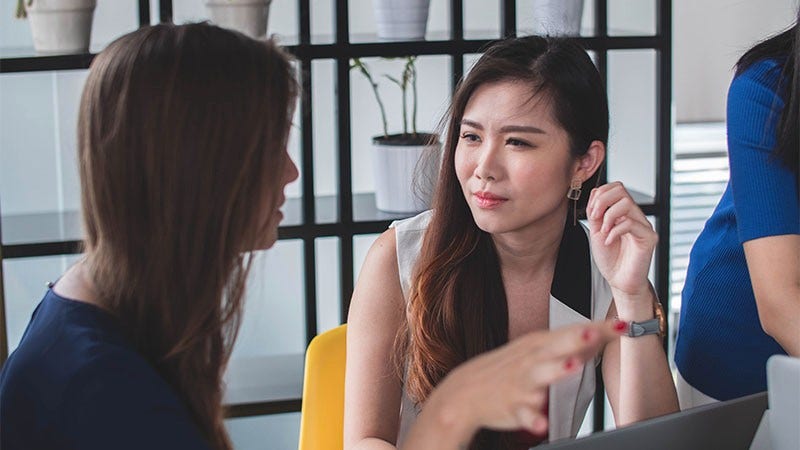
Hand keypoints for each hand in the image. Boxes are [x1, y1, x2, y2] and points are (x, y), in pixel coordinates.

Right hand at [421, 321, 624, 440]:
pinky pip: (524, 414)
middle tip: (595, 331)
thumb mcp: (535, 351)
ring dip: (556, 370)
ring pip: (540, 376)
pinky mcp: (512, 406)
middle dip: (575, 338)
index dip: (600, 328)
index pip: (573, 332)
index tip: (624, 324)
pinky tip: (541, 423)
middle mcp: (531, 359)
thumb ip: (568, 345)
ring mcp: (522, 383)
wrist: (466, 391)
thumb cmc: (506, 369)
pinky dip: (532, 419)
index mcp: (539, 344)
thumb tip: (601, 335)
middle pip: (557, 346)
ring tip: (572, 366)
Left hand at [586, 182, 656, 298]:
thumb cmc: (610, 259)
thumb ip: (596, 213)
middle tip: (595, 218)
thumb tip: (596, 194)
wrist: (619, 281)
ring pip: (627, 203)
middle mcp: (635, 216)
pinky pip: (631, 223)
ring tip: (603, 232)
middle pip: (621, 189)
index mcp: (623, 212)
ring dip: (608, 216)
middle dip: (602, 201)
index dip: (600, 194)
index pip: (615, 188)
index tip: (591, 212)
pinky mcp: (649, 238)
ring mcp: (643, 225)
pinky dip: (614, 231)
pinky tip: (609, 242)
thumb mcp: (596, 231)